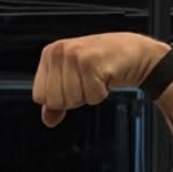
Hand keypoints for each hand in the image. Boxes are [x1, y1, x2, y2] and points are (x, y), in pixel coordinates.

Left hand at [32, 32, 170, 127]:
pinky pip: (90, 96)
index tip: (74, 84)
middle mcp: (58, 52)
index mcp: (49, 54)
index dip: (59, 99)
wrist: (133, 52)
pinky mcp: (91, 62)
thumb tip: (47, 120)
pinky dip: (101, 93)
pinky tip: (105, 77)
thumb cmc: (103, 64)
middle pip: (55, 101)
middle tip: (87, 81)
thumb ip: (56, 100)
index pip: (39, 96)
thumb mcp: (73, 80)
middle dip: (74, 98)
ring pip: (72, 100)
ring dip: (88, 95)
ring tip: (96, 78)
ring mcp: (74, 55)